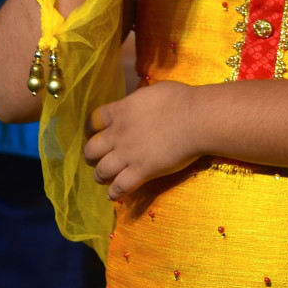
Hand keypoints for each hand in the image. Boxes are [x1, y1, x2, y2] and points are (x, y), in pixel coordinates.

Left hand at [84, 82, 203, 197]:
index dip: (91, 129)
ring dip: (100, 176)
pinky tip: (114, 195)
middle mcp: (118, 134)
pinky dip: (114, 193)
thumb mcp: (152, 92)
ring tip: (104, 178)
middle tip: (96, 159)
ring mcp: (127, 155)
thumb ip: (138, 101)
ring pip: (101, 171)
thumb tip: (137, 104)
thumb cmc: (180, 99)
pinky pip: (120, 187)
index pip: (94, 120)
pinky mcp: (141, 171)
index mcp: (120, 111)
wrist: (195, 118)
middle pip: (91, 149)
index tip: (94, 133)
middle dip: (91, 156)